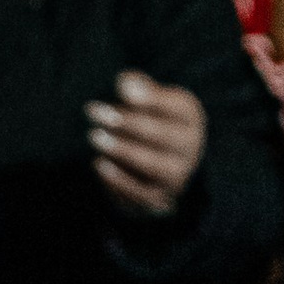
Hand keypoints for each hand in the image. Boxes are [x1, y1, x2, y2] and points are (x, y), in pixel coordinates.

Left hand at [87, 70, 203, 215]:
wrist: (157, 167)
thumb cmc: (148, 121)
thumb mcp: (147, 99)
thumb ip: (137, 89)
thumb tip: (125, 83)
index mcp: (188, 118)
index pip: (176, 107)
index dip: (150, 98)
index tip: (121, 89)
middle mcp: (189, 149)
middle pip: (165, 136)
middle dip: (128, 123)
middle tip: (94, 111)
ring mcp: (176, 177)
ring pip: (155, 166)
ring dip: (123, 151)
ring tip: (93, 136)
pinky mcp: (158, 200)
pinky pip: (141, 194)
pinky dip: (118, 180)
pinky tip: (98, 163)